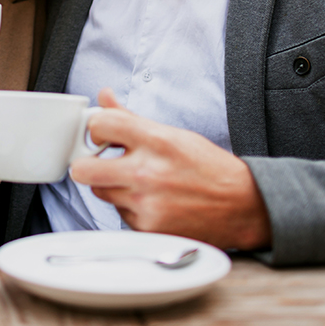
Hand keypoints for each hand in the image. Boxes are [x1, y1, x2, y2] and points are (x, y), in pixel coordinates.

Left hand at [70, 88, 271, 250]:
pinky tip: (151, 201)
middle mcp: (147, 173)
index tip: (102, 135)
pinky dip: (129, 208)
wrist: (242, 206)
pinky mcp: (147, 229)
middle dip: (87, 164)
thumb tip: (104, 97)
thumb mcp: (171, 133)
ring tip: (137, 182)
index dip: (96, 129)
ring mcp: (146, 204)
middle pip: (82, 170)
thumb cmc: (207, 167)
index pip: (100, 125)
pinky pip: (119, 214)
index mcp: (155, 141)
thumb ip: (130, 117)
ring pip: (100, 193)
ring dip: (111, 187)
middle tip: (99, 162)